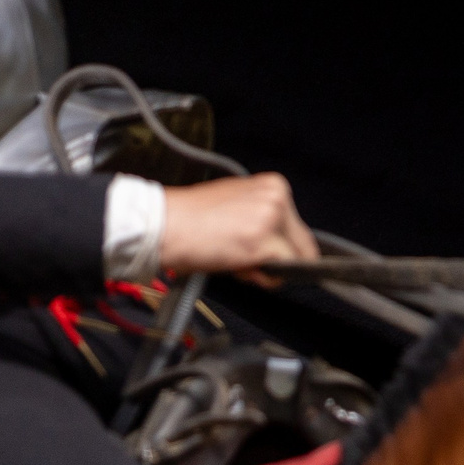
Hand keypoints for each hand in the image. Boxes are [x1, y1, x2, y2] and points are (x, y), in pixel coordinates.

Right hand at [159, 173, 316, 281]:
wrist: (163, 224)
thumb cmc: (189, 218)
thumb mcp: (236, 205)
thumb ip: (261, 217)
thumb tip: (280, 243)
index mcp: (274, 185)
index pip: (296, 226)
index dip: (277, 246)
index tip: (257, 250)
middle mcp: (278, 198)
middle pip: (301, 243)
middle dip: (276, 258)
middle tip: (241, 257)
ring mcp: (273, 219)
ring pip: (293, 259)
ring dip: (266, 268)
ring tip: (234, 258)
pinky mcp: (265, 243)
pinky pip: (281, 272)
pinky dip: (262, 278)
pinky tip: (236, 266)